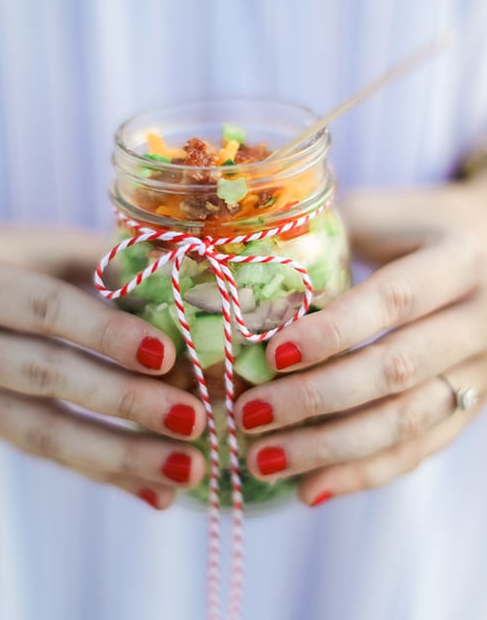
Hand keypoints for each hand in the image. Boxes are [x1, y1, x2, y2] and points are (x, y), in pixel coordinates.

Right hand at [0, 227, 205, 508]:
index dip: (104, 332)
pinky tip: (156, 492)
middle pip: (45, 375)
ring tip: (188, 470)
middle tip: (192, 420)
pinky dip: (105, 476)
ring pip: (42, 433)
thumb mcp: (45, 249)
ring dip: (121, 457)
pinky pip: (47, 457)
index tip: (167, 354)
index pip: (44, 308)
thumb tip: (187, 286)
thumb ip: (103, 264)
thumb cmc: (11, 263)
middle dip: (123, 401)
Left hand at [234, 179, 486, 504]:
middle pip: (397, 370)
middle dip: (316, 398)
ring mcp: (481, 370)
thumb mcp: (384, 215)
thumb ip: (325, 236)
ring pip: (407, 422)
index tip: (272, 354)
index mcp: (458, 260)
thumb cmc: (422, 226)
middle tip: (249, 415)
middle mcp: (479, 320)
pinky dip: (363, 473)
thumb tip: (240, 269)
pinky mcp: (471, 405)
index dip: (334, 330)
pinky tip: (310, 487)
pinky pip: (420, 450)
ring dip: (331, 449)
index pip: (395, 300)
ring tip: (263, 461)